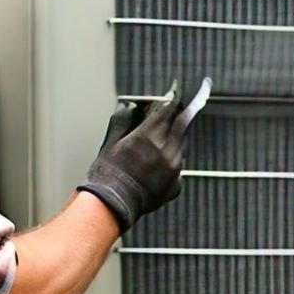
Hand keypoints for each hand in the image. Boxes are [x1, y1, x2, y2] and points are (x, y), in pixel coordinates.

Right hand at [79, 77, 210, 230]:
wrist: (113, 204)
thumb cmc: (108, 173)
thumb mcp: (111, 141)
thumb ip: (124, 120)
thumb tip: (131, 106)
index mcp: (150, 135)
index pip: (170, 108)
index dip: (174, 97)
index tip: (176, 89)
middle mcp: (167, 150)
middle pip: (182, 123)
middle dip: (182, 112)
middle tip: (185, 102)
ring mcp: (175, 169)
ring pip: (180, 145)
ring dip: (172, 139)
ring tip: (154, 145)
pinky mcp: (176, 184)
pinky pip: (177, 166)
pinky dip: (169, 162)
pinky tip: (153, 168)